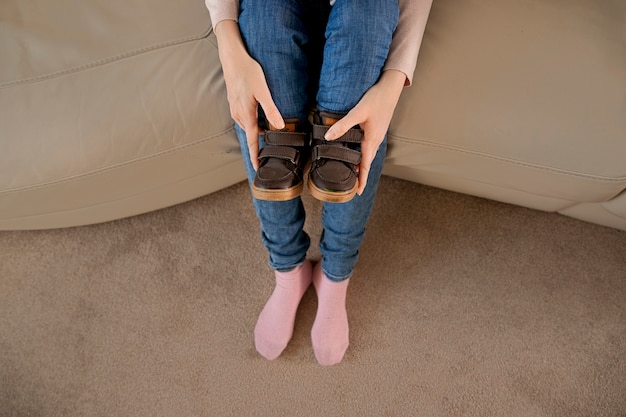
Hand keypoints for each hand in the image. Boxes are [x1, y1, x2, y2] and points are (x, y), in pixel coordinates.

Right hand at [214, 21, 283, 169]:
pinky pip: (245, 117)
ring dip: (257, 130)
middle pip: (251, 133)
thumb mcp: (263, 90)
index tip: (258, 167)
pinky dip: (253, 121)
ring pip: (248, 125)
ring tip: (270, 131)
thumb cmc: (248, 71)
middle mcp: (239, 114)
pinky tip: (260, 115)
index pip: (252, 140)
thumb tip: (280, 126)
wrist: (232, 57)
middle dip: (259, 142)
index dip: (255, 155)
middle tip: (272, 148)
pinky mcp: (235, 102)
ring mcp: (235, 108)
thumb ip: (271, 109)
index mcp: (246, 114)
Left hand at [323, 70, 406, 194]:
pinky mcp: (375, 130)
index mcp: (372, 139)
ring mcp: (376, 135)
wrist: (390, 88)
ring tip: (351, 173)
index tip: (358, 192)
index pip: (365, 165)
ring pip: (367, 154)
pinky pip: (368, 147)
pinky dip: (362, 154)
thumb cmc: (376, 99)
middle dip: (360, 175)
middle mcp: (375, 140)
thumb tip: (328, 137)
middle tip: (351, 186)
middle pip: (367, 162)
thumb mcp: (358, 112)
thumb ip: (343, 125)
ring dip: (361, 165)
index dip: (361, 179)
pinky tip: (355, 152)